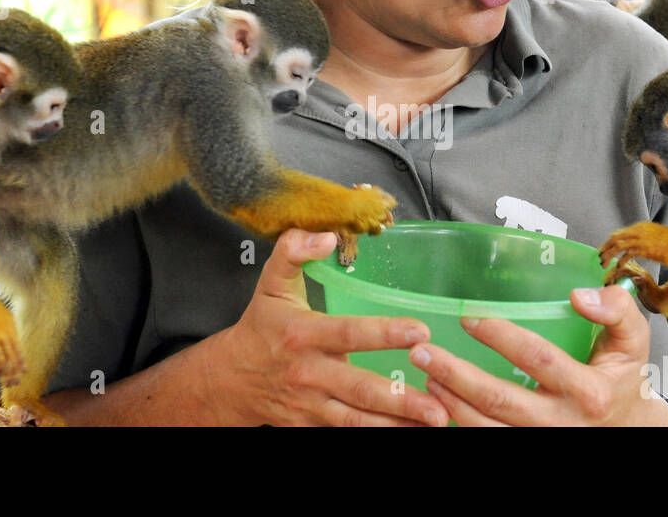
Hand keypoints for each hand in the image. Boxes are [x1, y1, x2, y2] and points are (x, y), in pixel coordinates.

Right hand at [206, 228, 449, 426]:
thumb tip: (325, 236)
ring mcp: (311, 404)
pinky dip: (378, 432)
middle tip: (440, 403)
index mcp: (303, 335)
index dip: (384, 333)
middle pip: (359, 389)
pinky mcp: (311, 425)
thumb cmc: (260, 329)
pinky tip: (410, 430)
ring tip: (436, 421)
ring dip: (398, 422)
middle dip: (401, 398)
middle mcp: (309, 373)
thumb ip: (292, 252)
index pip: (348, 333)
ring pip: (358, 419)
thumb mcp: (270, 285)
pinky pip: (347, 432)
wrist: (227, 381)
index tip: (420, 331)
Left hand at [409, 284, 667, 425]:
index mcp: (588, 391)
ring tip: (425, 376)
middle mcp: (563, 424)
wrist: (631, 431)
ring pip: (487, 428)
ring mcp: (544, 442)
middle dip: (456, 375)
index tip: (469, 317)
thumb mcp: (634, 343)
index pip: (537, 359)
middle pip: (500, 400)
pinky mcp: (531, 451)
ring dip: (450, 402)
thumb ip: (617, 311)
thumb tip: (579, 295)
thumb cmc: (623, 381)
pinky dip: (461, 424)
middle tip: (423, 352)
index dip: (501, 336)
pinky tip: (440, 405)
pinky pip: (488, 442)